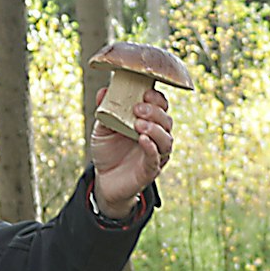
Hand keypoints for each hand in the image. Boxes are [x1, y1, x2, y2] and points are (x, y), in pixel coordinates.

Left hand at [90, 85, 174, 218]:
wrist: (104, 179)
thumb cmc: (107, 151)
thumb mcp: (103, 128)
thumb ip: (105, 109)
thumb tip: (104, 91)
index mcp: (149, 122)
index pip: (162, 106)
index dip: (157, 99)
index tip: (145, 93)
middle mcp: (156, 137)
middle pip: (167, 121)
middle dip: (154, 112)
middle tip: (138, 109)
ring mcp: (156, 154)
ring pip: (166, 140)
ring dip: (155, 129)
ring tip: (138, 125)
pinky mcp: (150, 170)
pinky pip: (156, 158)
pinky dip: (151, 148)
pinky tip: (143, 140)